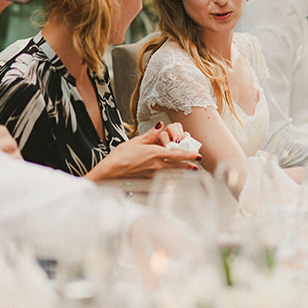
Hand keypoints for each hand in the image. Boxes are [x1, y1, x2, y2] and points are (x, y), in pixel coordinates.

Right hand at [85, 123, 200, 180]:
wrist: (110, 173)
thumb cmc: (120, 157)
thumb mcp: (135, 141)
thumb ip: (150, 135)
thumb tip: (160, 126)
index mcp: (155, 153)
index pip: (177, 154)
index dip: (189, 155)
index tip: (198, 155)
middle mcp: (156, 165)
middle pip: (177, 166)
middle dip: (188, 166)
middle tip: (196, 166)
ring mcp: (152, 175)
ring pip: (171, 174)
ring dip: (181, 172)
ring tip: (188, 171)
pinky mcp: (147, 182)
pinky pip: (162, 180)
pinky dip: (169, 178)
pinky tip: (171, 178)